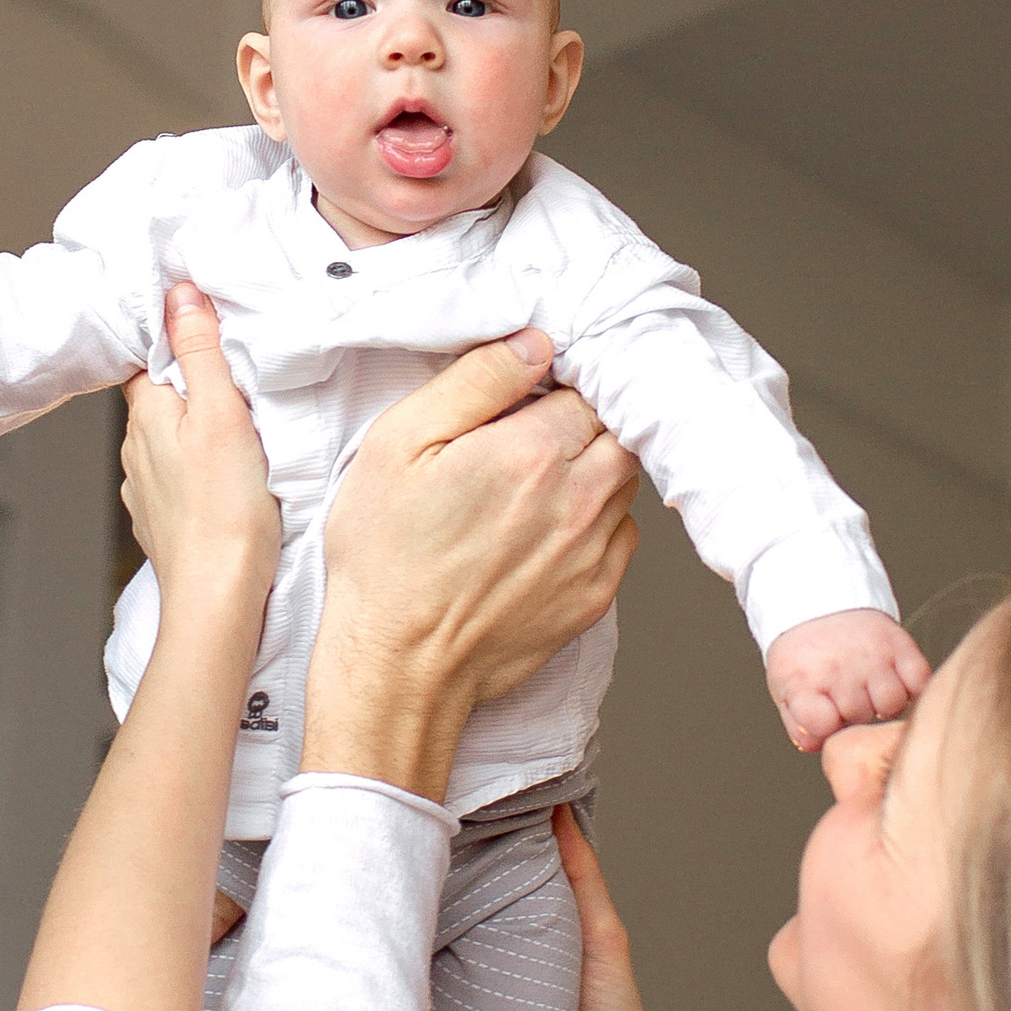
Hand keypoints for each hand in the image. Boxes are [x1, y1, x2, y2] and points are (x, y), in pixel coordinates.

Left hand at [120, 285, 280, 630]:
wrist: (218, 595)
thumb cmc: (226, 508)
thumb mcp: (222, 413)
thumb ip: (200, 351)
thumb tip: (180, 294)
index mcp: (146, 414)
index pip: (147, 356)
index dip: (173, 338)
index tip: (205, 327)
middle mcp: (135, 448)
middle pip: (159, 396)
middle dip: (190, 382)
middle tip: (235, 373)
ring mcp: (145, 487)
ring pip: (168, 438)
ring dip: (193, 426)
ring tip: (235, 424)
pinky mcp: (163, 518)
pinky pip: (177, 476)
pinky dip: (196, 466)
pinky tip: (224, 474)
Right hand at [301, 333, 639, 798]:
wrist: (398, 667)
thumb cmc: (386, 557)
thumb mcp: (399, 444)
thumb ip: (475, 381)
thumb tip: (534, 344)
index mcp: (533, 452)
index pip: (586, 385)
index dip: (556, 383)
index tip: (524, 397)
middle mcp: (580, 499)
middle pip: (619, 428)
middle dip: (584, 422)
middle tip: (529, 436)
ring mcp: (594, 552)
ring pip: (625, 481)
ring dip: (592, 469)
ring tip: (531, 485)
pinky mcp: (596, 595)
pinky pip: (620, 535)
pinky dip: (593, 522)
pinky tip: (540, 531)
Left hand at [764, 606, 929, 751]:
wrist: (818, 605)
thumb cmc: (805, 659)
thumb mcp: (786, 690)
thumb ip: (799, 726)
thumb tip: (818, 745)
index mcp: (803, 679)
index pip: (822, 724)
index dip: (827, 727)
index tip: (826, 715)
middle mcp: (838, 667)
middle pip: (860, 716)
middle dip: (856, 713)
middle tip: (847, 694)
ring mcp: (871, 655)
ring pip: (892, 703)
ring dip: (884, 702)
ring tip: (870, 688)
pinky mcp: (900, 644)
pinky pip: (919, 681)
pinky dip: (913, 686)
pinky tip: (894, 679)